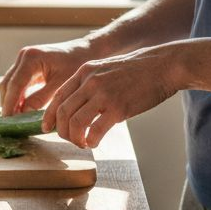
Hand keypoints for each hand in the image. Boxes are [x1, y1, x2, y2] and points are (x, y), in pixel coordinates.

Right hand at [0, 38, 100, 115]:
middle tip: (11, 123)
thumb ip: (40, 98)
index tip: (7, 121)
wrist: (85, 51)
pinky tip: (22, 110)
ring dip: (11, 101)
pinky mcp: (26, 65)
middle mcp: (24, 56)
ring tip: (16, 119)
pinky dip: (17, 96)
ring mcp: (23, 60)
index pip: (15, 85)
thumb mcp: (60, 84)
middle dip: (8, 103)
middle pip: (7, 84)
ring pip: (9, 84)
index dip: (10, 104)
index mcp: (31, 58)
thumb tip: (23, 113)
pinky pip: (16, 83)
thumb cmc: (76, 65)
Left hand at [44, 46, 180, 148]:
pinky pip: (96, 130)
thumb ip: (91, 84)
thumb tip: (79, 106)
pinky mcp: (118, 108)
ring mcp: (104, 94)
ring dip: (75, 138)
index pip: (58, 97)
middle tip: (69, 139)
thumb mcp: (106, 69)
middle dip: (61, 131)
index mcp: (85, 72)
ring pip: (75, 123)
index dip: (50, 115)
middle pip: (63, 112)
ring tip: (82, 143)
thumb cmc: (137, 71)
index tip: (48, 128)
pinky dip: (91, 141)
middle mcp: (90, 82)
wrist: (162, 66)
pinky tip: (95, 143)